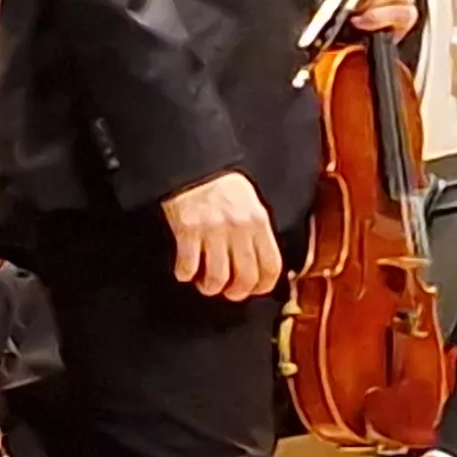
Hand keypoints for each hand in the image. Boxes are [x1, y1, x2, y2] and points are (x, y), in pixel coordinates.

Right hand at [160, 170, 284, 301]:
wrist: (193, 163)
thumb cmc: (221, 185)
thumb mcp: (250, 204)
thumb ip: (257, 233)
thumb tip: (260, 266)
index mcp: (258, 221)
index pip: (271, 267)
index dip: (263, 287)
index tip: (253, 290)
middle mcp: (238, 227)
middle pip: (245, 279)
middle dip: (235, 293)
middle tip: (227, 290)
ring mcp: (212, 230)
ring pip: (217, 279)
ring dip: (210, 287)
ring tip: (205, 282)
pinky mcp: (187, 230)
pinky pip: (188, 267)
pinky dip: (185, 274)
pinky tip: (185, 268)